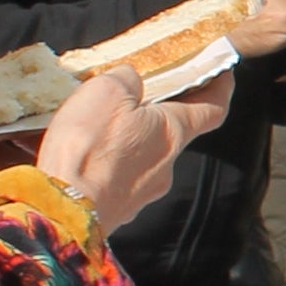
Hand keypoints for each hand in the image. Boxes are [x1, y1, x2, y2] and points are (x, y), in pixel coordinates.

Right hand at [33, 71, 225, 233]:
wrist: (63, 209)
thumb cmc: (90, 147)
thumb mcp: (107, 91)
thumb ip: (126, 80)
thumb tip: (131, 81)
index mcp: (172, 132)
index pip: (212, 110)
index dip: (219, 90)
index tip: (222, 74)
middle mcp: (166, 166)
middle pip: (171, 135)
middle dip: (155, 116)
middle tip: (134, 98)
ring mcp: (143, 193)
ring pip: (142, 159)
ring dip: (126, 143)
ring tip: (95, 129)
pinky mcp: (118, 211)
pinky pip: (117, 180)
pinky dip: (106, 167)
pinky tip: (82, 158)